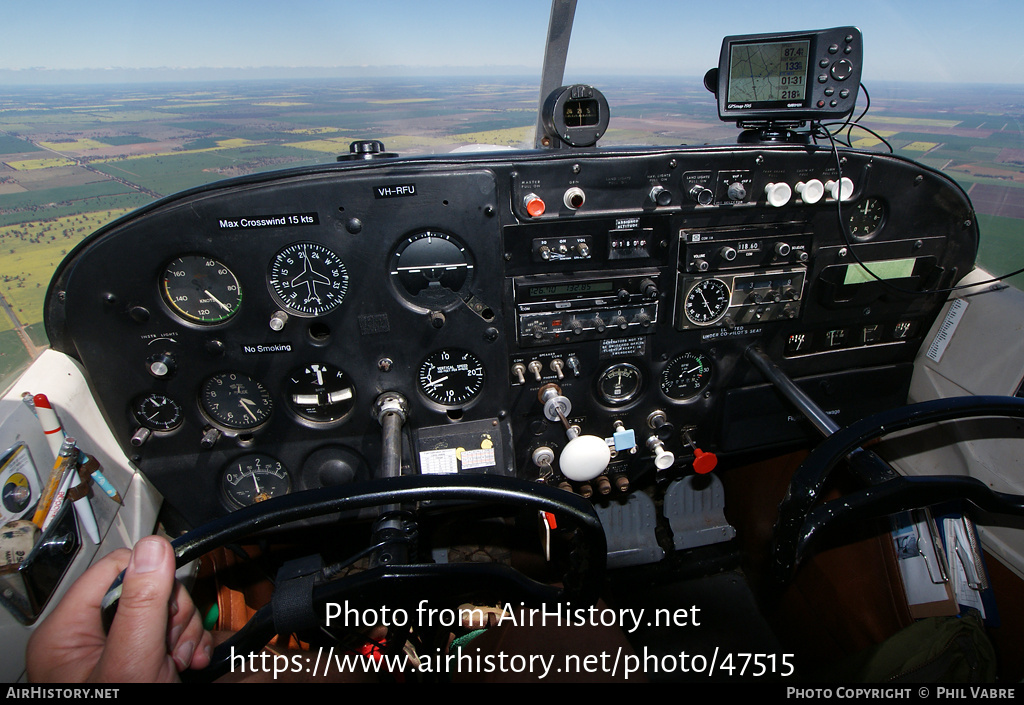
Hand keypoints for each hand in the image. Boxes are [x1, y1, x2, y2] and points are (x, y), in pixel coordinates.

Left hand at [26, 535, 212, 681]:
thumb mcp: (133, 662)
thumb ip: (143, 604)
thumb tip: (154, 548)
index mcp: (67, 631)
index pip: (115, 566)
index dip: (151, 578)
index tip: (168, 600)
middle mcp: (87, 638)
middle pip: (146, 589)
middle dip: (172, 615)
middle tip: (171, 645)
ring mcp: (115, 652)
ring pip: (164, 612)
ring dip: (185, 633)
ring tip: (182, 663)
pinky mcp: (139, 663)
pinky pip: (171, 635)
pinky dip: (188, 647)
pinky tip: (189, 665)